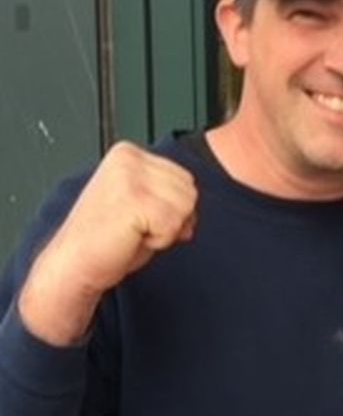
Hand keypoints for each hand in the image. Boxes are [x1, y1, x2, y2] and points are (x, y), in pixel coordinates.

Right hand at [19, 141, 196, 344]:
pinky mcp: (134, 199)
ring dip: (166, 229)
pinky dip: (160, 240)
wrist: (75, 261)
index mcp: (129, 153)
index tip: (142, 217)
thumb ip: (168, 194)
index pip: (185, 179)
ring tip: (134, 231)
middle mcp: (129, 158)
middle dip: (173, 218)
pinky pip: (174, 225)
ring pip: (186, 207)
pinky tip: (132, 237)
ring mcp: (130, 176)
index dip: (173, 208)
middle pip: (190, 191)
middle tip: (138, 227)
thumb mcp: (143, 204)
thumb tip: (194, 201)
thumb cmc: (107, 237)